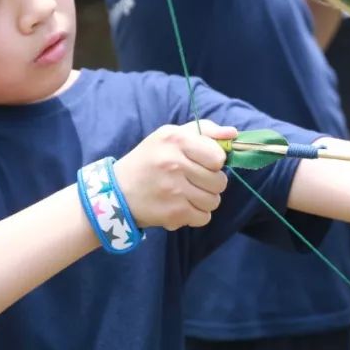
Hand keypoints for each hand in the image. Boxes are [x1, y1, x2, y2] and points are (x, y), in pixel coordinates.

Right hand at [111, 120, 233, 230]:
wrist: (116, 192)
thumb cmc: (149, 160)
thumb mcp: (170, 136)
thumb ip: (204, 131)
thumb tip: (233, 134)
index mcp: (176, 140)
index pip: (218, 157)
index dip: (214, 163)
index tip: (202, 164)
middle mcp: (175, 163)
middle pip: (220, 182)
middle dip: (210, 183)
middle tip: (192, 181)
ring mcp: (174, 190)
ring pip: (214, 201)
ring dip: (204, 200)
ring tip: (185, 194)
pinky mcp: (173, 213)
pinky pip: (204, 218)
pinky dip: (195, 215)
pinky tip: (180, 206)